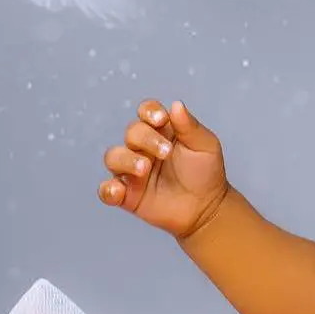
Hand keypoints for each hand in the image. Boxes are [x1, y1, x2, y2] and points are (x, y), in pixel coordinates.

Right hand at [99, 99, 229, 238]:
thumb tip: (176, 105)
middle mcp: (142, 148)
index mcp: (161, 131)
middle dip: (145, 139)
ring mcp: (132, 171)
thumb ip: (190, 126)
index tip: (160, 119)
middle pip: (131, 133)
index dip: (149, 111)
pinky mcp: (127, 195)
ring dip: (126, 160)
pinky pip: (106, 190)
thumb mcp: (205, 146)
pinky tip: (119, 191)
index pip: (146, 112)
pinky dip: (108, 190)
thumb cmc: (206, 173)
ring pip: (113, 157)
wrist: (207, 208)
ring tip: (144, 169)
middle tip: (166, 153)